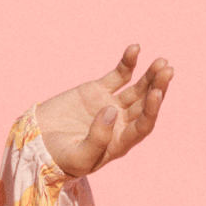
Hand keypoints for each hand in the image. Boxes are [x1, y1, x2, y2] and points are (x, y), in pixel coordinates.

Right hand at [35, 46, 171, 176]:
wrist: (38, 142)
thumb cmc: (59, 156)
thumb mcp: (79, 156)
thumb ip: (97, 138)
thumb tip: (111, 110)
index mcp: (119, 143)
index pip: (143, 125)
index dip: (152, 109)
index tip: (157, 92)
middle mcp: (120, 124)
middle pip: (144, 104)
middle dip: (157, 87)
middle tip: (166, 70)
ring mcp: (111, 105)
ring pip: (136, 89)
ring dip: (149, 76)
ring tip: (161, 62)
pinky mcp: (99, 90)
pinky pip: (118, 75)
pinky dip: (127, 63)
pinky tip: (135, 49)